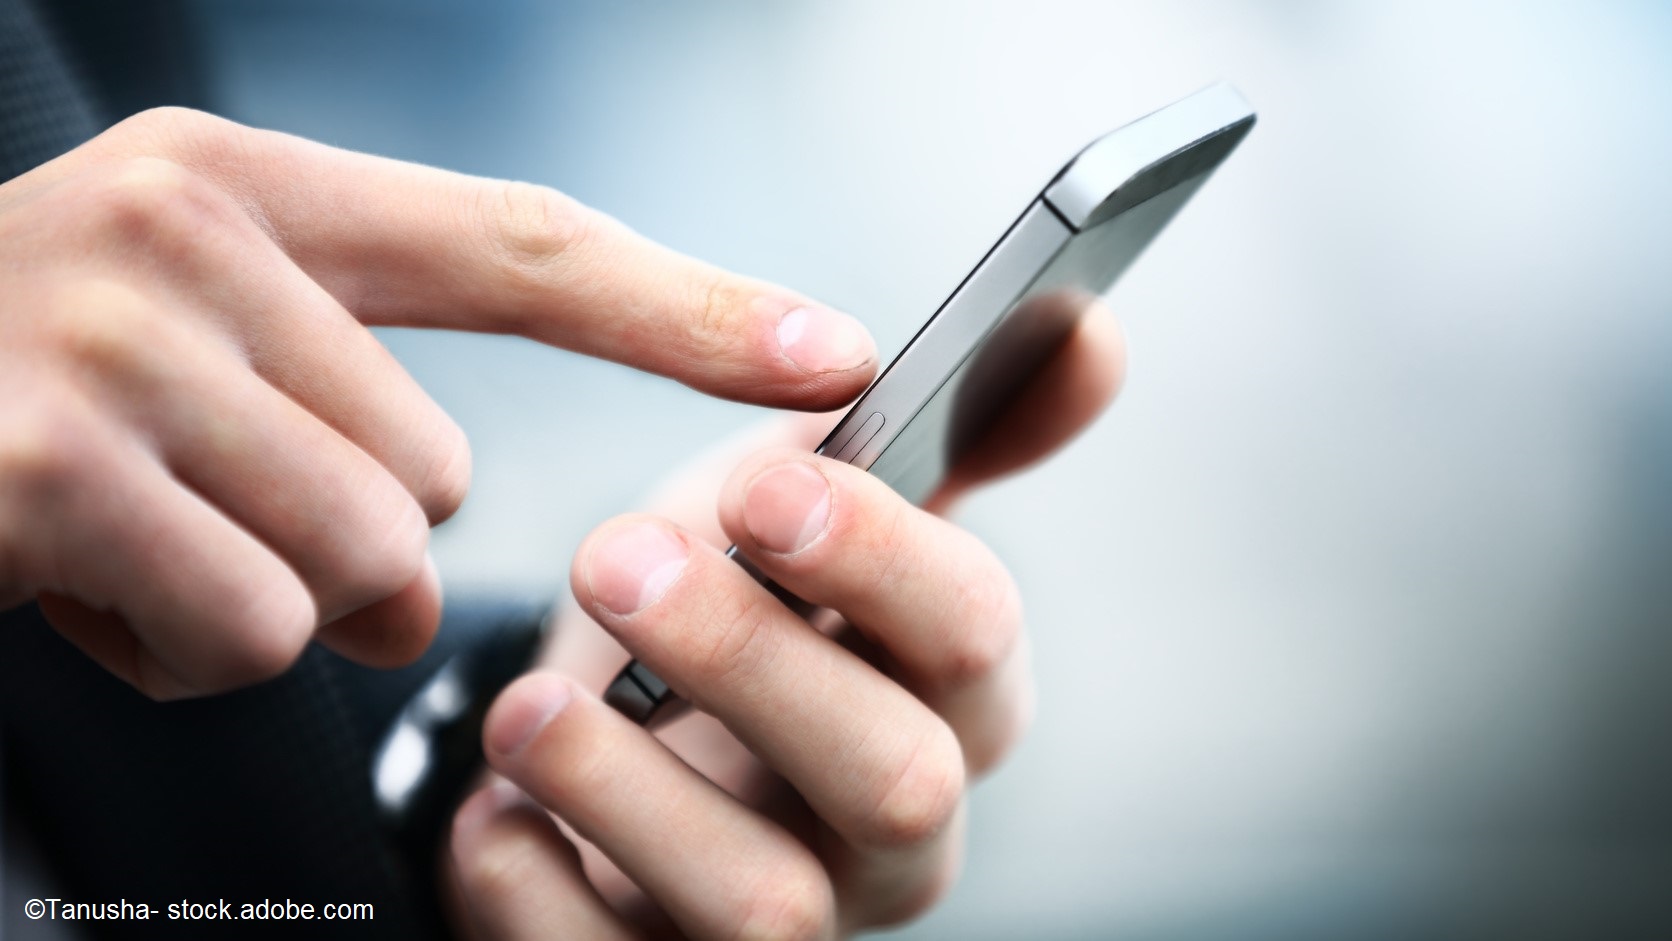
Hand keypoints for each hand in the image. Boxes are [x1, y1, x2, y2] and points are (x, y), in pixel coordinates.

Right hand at [0, 108, 875, 698]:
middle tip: (202, 502)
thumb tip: (451, 531)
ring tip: (136, 540)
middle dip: (345, 535)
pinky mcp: (56, 472)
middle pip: (434, 472)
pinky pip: (255, 631)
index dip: (691, 307)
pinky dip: (181, 651)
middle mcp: (189, 240)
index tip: (828, 349)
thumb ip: (343, 388)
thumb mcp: (179, 331)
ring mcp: (117, 348)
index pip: (523, 246)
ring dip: (265, 598)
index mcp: (249, 194)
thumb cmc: (10, 384)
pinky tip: (79, 583)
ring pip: (360, 564)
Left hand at [447, 305, 1125, 938]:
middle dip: (754, 662)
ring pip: (767, 910)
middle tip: (617, 562)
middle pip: (895, 781)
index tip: (762, 488)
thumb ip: (941, 428)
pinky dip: (536, 893)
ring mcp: (792, 919)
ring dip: (632, 792)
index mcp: (947, 697)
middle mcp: (895, 830)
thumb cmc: (735, 610)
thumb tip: (1083, 329)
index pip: (977, 642)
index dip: (881, 563)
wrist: (616, 737)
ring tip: (528, 708)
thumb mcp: (818, 503)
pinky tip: (495, 815)